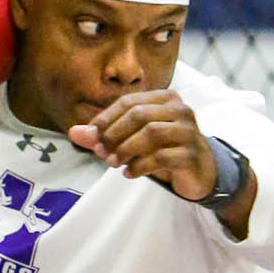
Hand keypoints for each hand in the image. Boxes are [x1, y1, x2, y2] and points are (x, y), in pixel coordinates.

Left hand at [68, 90, 215, 200]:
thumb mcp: (133, 140)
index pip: (129, 102)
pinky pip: (162, 157)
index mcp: (165, 98)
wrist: (200, 172)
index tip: (92, 135)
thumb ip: (104, 135)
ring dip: (125, 149)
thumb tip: (73, 133)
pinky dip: (140, 166)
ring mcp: (189, 131)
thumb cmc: (164, 149)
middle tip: (99, 151)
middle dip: (114, 134)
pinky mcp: (192, 154)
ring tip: (112, 163)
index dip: (107, 117)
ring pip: (151, 133)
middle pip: (139, 115)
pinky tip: (129, 174)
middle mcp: (180, 110)